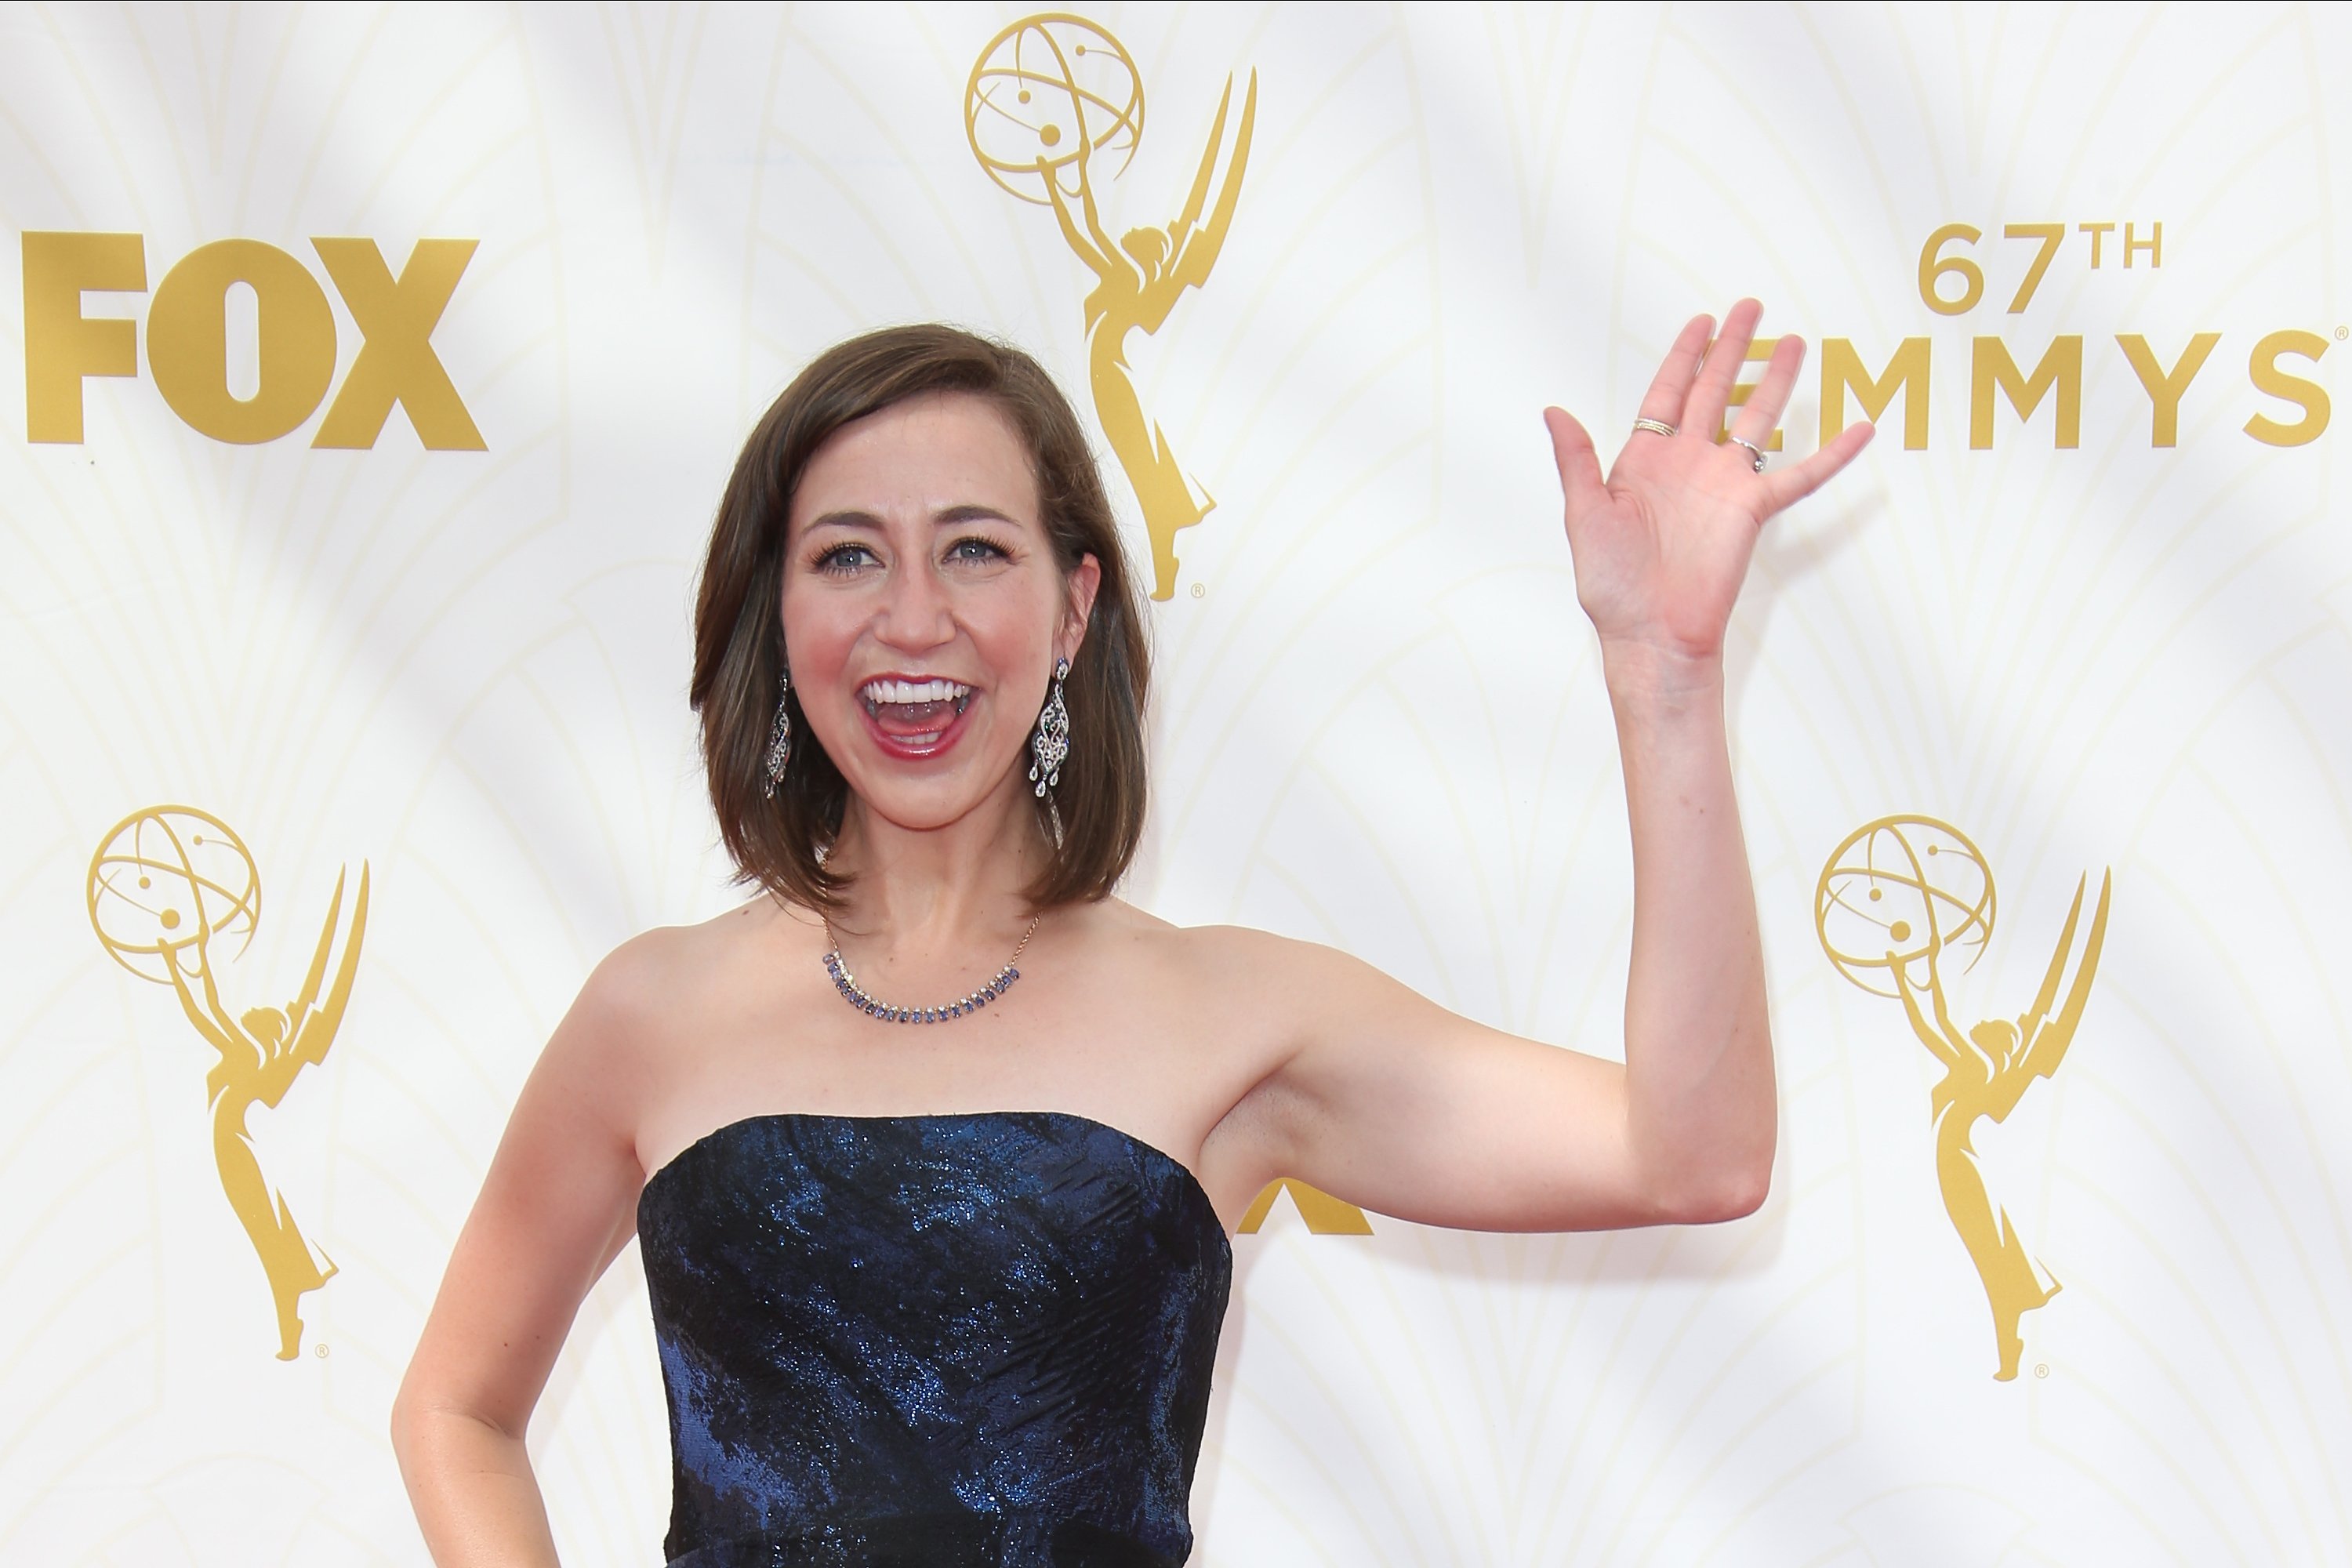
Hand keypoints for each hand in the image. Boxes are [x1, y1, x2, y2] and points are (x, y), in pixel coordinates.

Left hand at [1543, 299, 1872, 676]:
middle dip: (1733, 350)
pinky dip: (1832, 454)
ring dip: (1776, 381)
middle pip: (1715, 392)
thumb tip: (1552, 412)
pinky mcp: (1752, 510)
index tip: (1701, 322)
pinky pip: (1801, 476)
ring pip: (1757, 418)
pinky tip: (1859, 429)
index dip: (1684, 357)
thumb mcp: (1585, 515)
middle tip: (1751, 308)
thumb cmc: (1611, 585)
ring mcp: (1723, 484)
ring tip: (1795, 343)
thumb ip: (1575, 461)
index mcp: (1644, 461)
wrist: (1649, 633)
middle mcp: (1687, 465)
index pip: (1667, 393)